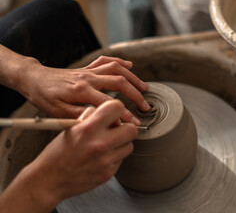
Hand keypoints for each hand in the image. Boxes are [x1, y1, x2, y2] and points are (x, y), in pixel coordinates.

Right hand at [0, 100, 137, 212]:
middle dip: (125, 128)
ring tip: (107, 145)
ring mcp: (106, 160)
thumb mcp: (71, 127)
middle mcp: (100, 144)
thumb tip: (106, 112)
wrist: (49, 180)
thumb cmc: (57, 154)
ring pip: (129, 145)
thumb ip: (91, 117)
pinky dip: (114, 157)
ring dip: (121, 144)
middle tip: (115, 131)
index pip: (117, 108)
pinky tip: (101, 157)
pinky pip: (121, 160)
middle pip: (131, 130)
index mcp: (89, 128)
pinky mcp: (108, 173)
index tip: (113, 114)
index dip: (116, 109)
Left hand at [18, 56, 149, 119]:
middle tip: (145, 106)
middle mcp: (88, 78)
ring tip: (144, 87)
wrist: (33, 78)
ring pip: (117, 69)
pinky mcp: (87, 68)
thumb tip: (97, 120)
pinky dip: (120, 62)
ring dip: (133, 78)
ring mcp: (89, 71)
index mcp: (81, 91)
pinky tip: (129, 66)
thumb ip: (78, 115)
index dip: (124, 114)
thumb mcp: (56, 111)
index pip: (109, 103)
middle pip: (119, 82)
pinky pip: (106, 61)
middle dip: (135, 94)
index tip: (133, 123)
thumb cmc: (43, 96)